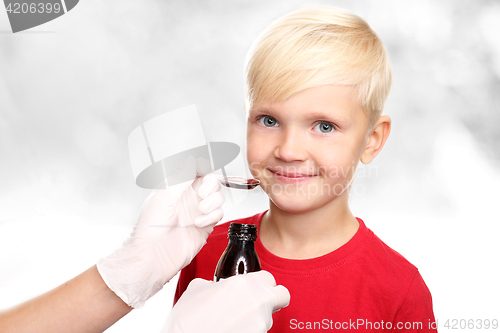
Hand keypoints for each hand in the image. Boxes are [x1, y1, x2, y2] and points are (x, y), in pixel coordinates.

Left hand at [97, 157, 224, 307]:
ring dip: (212, 202)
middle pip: (212, 181)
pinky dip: (212, 217)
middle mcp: (189, 197)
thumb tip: (192, 159)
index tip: (206, 168)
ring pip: (218, 197)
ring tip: (200, 210)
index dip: (204, 167)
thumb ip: (182, 176)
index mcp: (177, 187)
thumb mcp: (165, 194)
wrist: (154, 254)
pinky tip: (198, 223)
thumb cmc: (151, 225)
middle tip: (202, 193)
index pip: (196, 170)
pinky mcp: (206, 225)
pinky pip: (219, 214)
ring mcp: (198, 211)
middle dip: (211, 185)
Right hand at [163, 271, 289, 332]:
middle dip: (273, 299)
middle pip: (282, 296)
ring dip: (255, 319)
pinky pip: (259, 332)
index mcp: (244, 284)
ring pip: (269, 318)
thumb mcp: (197, 289)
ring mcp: (260, 325)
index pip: (270, 278)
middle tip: (256, 305)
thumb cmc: (187, 320)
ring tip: (232, 323)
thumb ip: (215, 284)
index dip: (262, 284)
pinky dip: (248, 331)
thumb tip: (218, 288)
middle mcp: (257, 303)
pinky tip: (231, 330)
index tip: (254, 290)